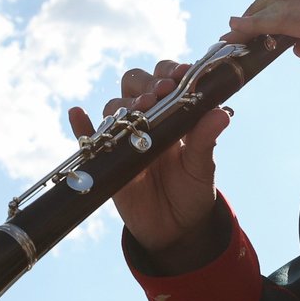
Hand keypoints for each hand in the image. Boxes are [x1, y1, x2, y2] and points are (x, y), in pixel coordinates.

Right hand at [69, 60, 230, 254]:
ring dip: (124, 103)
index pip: (166, 78)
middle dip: (147, 83)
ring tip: (140, 109)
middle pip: (135, 83)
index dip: (170, 71)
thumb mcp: (202, 167)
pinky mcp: (108, 159)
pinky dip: (81, 125)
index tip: (182, 74)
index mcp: (173, 113)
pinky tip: (78, 115)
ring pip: (115, 107)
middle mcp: (147, 119)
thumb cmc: (191, 191)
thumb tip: (221, 113)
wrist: (175, 229)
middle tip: (161, 92)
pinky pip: (89, 138)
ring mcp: (125, 137)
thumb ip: (206, 140)